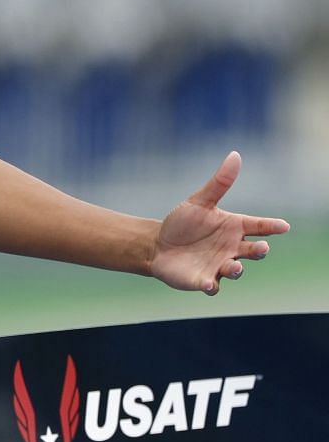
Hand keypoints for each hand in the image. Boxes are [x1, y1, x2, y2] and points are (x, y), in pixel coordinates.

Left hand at [149, 151, 289, 294]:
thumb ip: (219, 183)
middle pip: (253, 251)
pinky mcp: (203, 280)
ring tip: (233, 266)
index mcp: (234, 228)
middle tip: (262, 248)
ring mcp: (219, 266)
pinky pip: (211, 286)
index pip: (259, 226)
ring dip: (236, 269)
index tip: (283, 226)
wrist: (157, 244)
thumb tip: (235, 156)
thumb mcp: (199, 202)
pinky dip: (211, 286)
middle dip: (259, 251)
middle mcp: (232, 249)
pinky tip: (208, 284)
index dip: (272, 226)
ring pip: (235, 270)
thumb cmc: (182, 223)